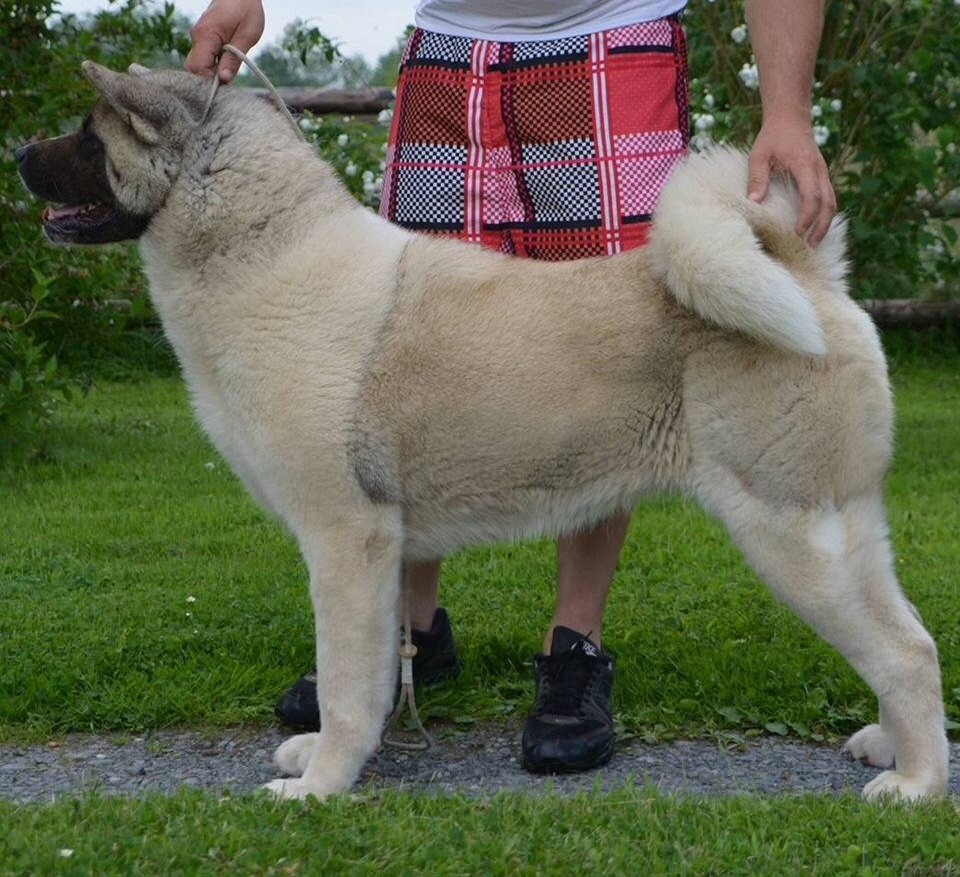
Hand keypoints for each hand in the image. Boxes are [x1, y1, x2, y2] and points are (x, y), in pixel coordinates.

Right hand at [185, 0, 264, 83]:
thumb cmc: (246, 9)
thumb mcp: (247, 36)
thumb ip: (234, 59)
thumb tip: (223, 79)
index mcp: (206, 35)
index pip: (198, 68)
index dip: (209, 82)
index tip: (225, 89)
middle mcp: (197, 37)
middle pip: (194, 69)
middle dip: (208, 81)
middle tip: (228, 84)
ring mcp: (198, 39)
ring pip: (198, 66)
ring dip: (212, 74)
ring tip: (229, 75)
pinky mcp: (203, 41)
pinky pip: (204, 60)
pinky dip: (213, 67)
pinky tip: (226, 67)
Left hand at [747, 119, 836, 245]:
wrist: (790, 118)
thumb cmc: (773, 136)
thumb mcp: (759, 155)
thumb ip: (757, 178)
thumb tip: (754, 203)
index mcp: (805, 166)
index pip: (812, 196)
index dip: (807, 217)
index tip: (797, 233)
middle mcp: (819, 170)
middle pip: (829, 203)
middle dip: (821, 227)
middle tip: (810, 247)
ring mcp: (823, 172)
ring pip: (832, 201)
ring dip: (825, 223)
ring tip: (814, 242)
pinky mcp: (821, 175)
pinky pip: (828, 197)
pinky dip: (824, 214)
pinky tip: (815, 227)